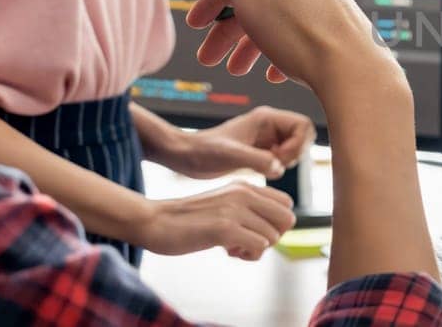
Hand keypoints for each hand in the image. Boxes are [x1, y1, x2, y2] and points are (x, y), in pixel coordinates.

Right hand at [130, 181, 295, 260]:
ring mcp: (235, 210)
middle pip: (287, 220)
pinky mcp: (225, 228)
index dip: (275, 224)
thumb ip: (246, 211)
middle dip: (272, 237)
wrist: (154, 221)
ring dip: (256, 250)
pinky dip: (248, 256)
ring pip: (273, 237)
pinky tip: (227, 251)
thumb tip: (273, 232)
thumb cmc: (189, 220)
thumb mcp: (223, 206)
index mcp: (245, 186)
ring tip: (232, 247)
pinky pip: (259, 246)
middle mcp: (244, 193)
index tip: (254, 231)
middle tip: (248, 242)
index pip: (286, 204)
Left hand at [155, 106, 314, 179]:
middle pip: (304, 136)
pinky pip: (284, 157)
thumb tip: (279, 167)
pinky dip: (280, 167)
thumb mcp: (230, 156)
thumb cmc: (202, 152)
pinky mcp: (261, 151)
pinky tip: (262, 173)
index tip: (278, 158)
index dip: (298, 145)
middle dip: (296, 154)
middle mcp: (269, 125)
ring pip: (296, 148)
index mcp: (266, 118)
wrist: (184, 156)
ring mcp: (266, 138)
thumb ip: (257, 160)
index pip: (303, 125)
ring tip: (267, 169)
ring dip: (289, 162)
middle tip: (275, 165)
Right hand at [184, 0, 413, 131]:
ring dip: (253, 46)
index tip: (194, 27)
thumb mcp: (252, 1)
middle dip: (230, 33)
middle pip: (259, 3)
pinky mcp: (343, 27)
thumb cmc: (303, 38)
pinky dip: (283, 53)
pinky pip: (303, 37)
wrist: (357, 74)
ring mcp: (332, 2)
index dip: (211, 4)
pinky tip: (274, 75)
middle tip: (210, 60)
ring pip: (280, 22)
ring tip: (238, 72)